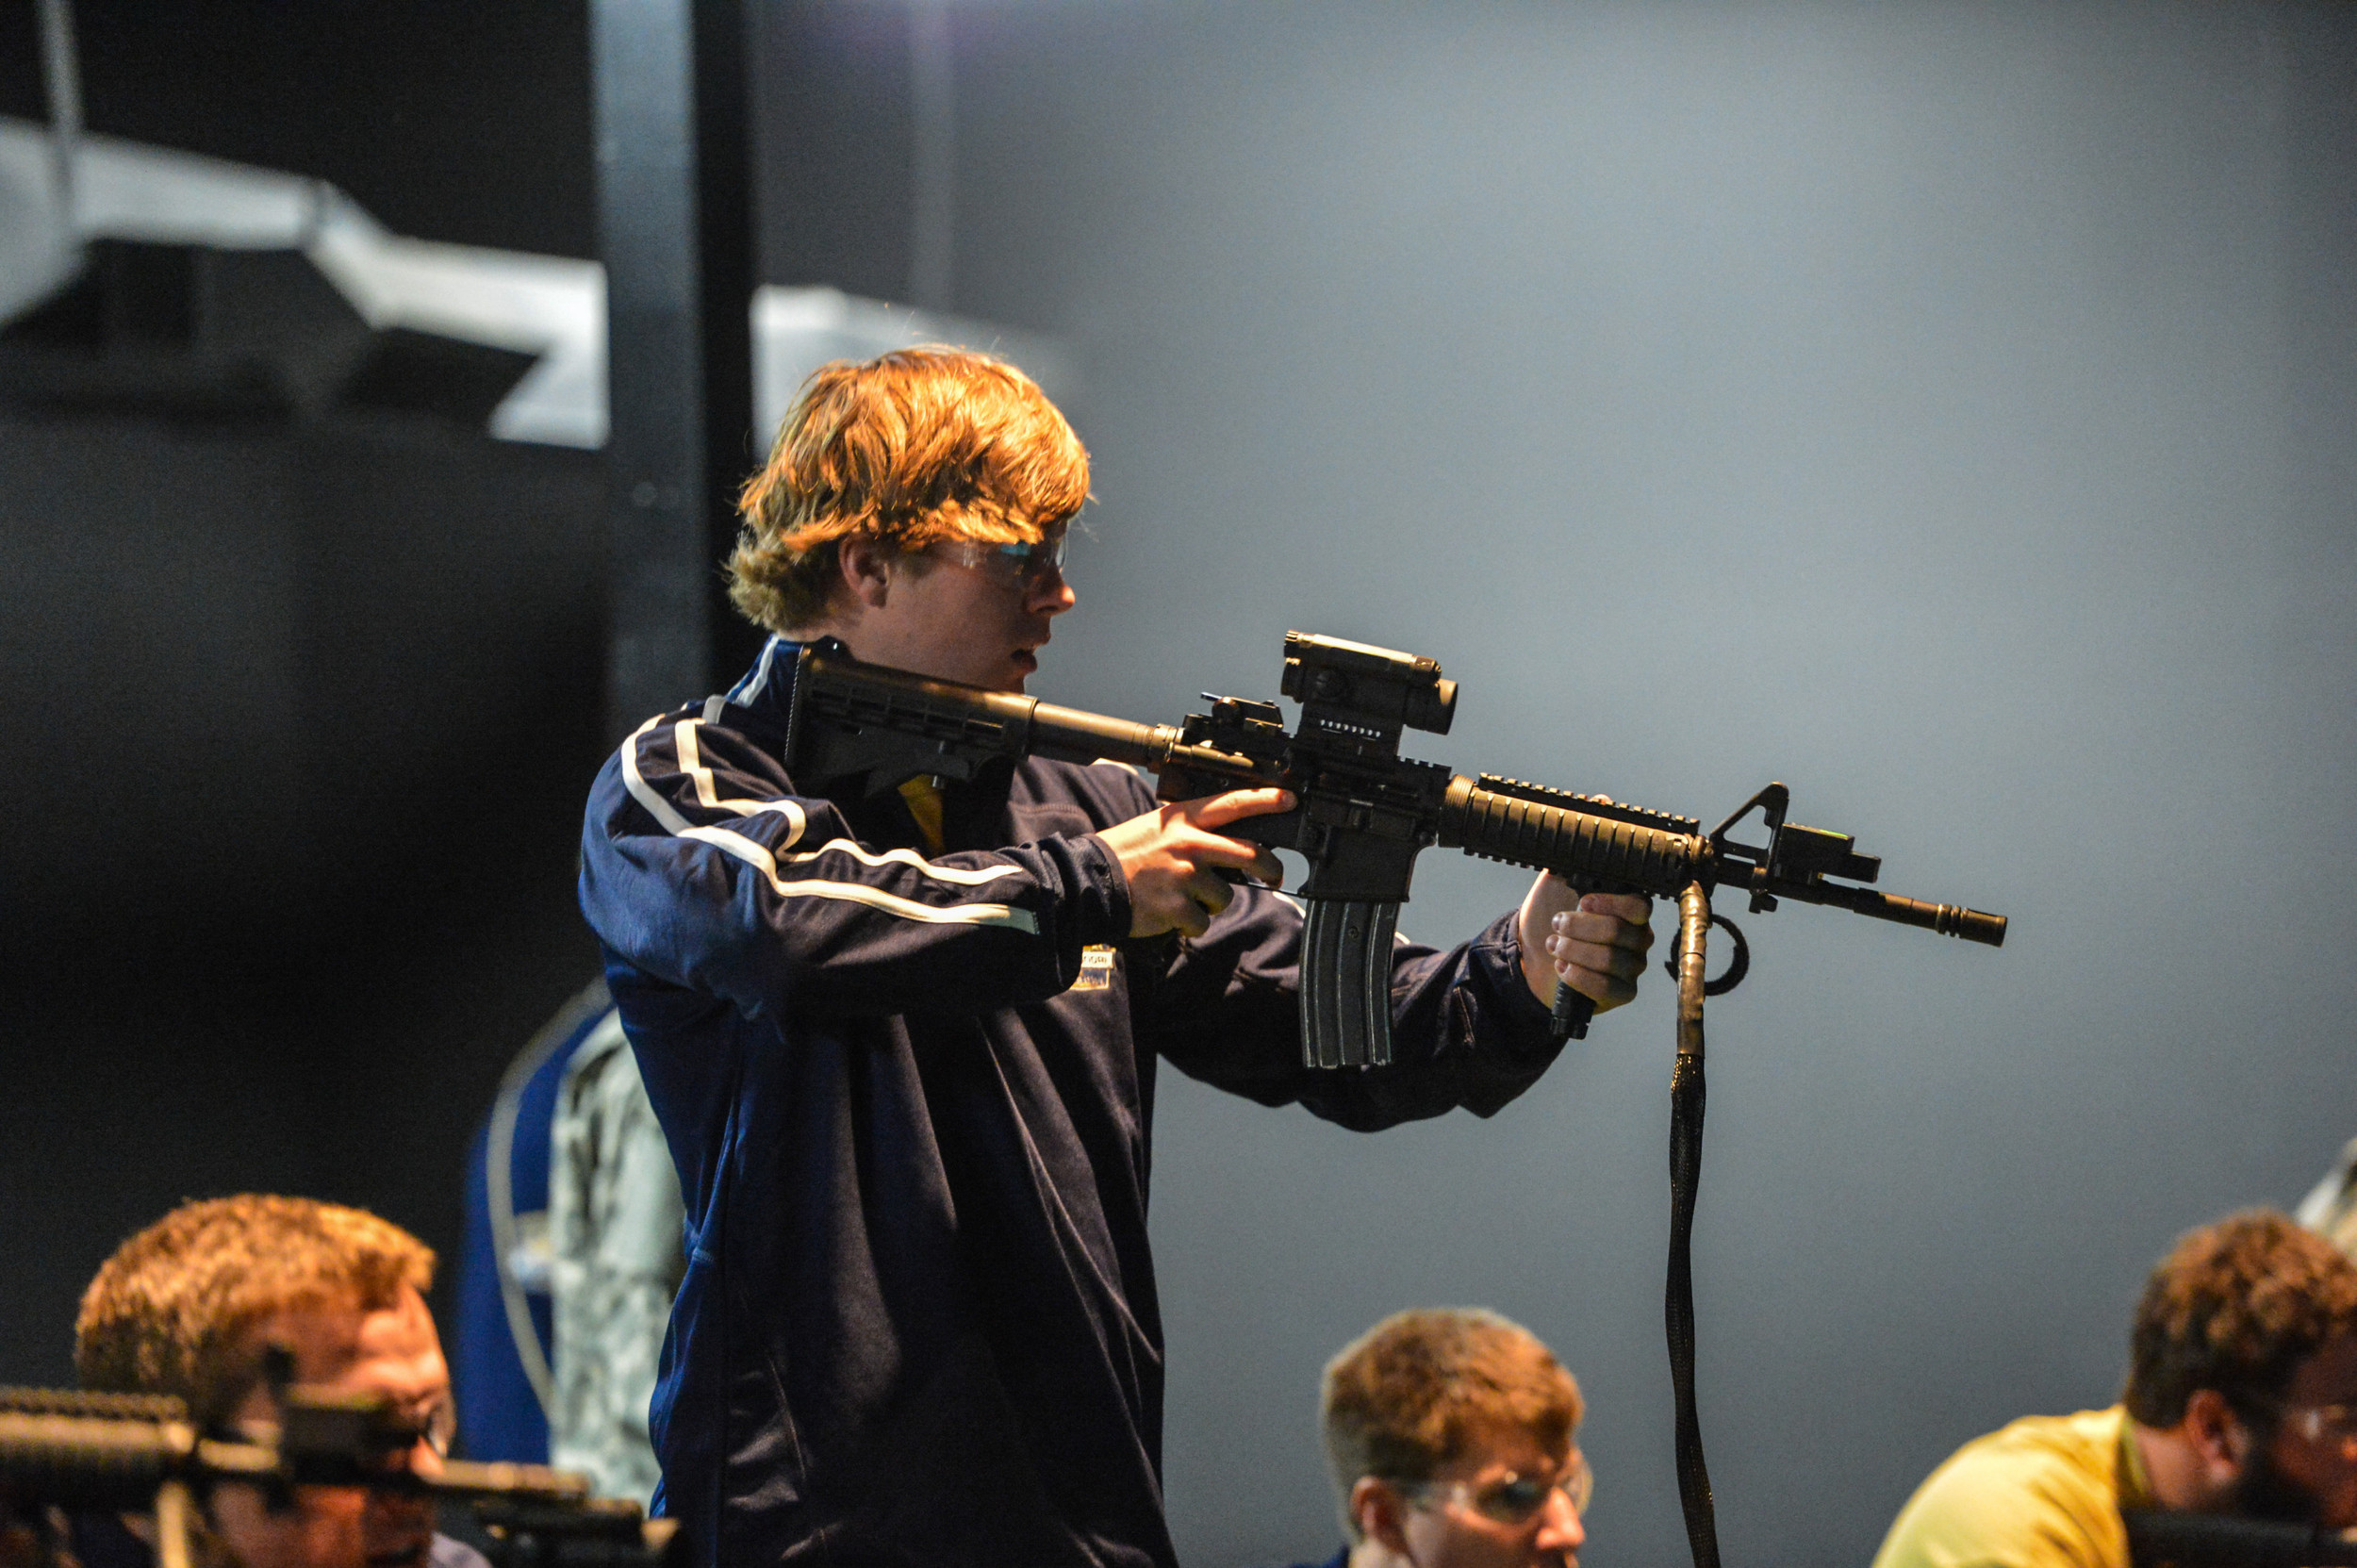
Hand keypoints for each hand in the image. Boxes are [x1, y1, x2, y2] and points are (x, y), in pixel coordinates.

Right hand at [1097, 788, 1291, 938]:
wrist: (1091, 882)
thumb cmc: (1126, 854)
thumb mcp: (1159, 827)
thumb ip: (1193, 831)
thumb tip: (1230, 845)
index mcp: (1184, 819)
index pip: (1232, 804)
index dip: (1265, 800)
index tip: (1288, 799)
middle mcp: (1189, 843)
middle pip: (1250, 854)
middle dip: (1270, 867)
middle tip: (1273, 875)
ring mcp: (1185, 876)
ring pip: (1225, 895)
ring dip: (1210, 903)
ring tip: (1182, 897)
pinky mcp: (1178, 906)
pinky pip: (1203, 922)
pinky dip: (1190, 924)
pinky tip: (1170, 913)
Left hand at [1518, 872, 1653, 1012]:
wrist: (1532, 954)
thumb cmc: (1550, 917)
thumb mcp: (1554, 885)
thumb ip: (1567, 867)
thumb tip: (1572, 850)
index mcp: (1630, 910)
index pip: (1639, 906)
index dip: (1611, 904)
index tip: (1583, 902)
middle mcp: (1638, 937)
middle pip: (1618, 932)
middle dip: (1579, 928)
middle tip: (1557, 925)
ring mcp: (1633, 966)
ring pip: (1610, 959)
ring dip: (1574, 951)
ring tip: (1553, 946)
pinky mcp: (1622, 992)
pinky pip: (1607, 987)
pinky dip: (1578, 977)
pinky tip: (1561, 967)